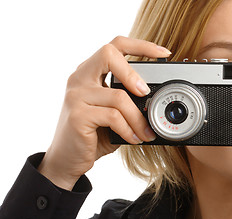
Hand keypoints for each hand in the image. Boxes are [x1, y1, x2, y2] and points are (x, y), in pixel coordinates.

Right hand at [38, 36, 170, 189]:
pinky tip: (133, 138)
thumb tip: (156, 101)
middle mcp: (79, 78)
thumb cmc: (93, 135)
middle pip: (108, 54)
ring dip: (138, 118)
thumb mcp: (113, 113)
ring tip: (146, 132)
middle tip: (146, 93)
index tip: (164, 53)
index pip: (114, 46)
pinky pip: (113, 117)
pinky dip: (129, 129)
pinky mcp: (77, 115)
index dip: (141, 45)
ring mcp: (76, 95)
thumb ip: (128, 101)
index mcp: (90, 73)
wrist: (67, 160)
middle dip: (133, 72)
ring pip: (119, 96)